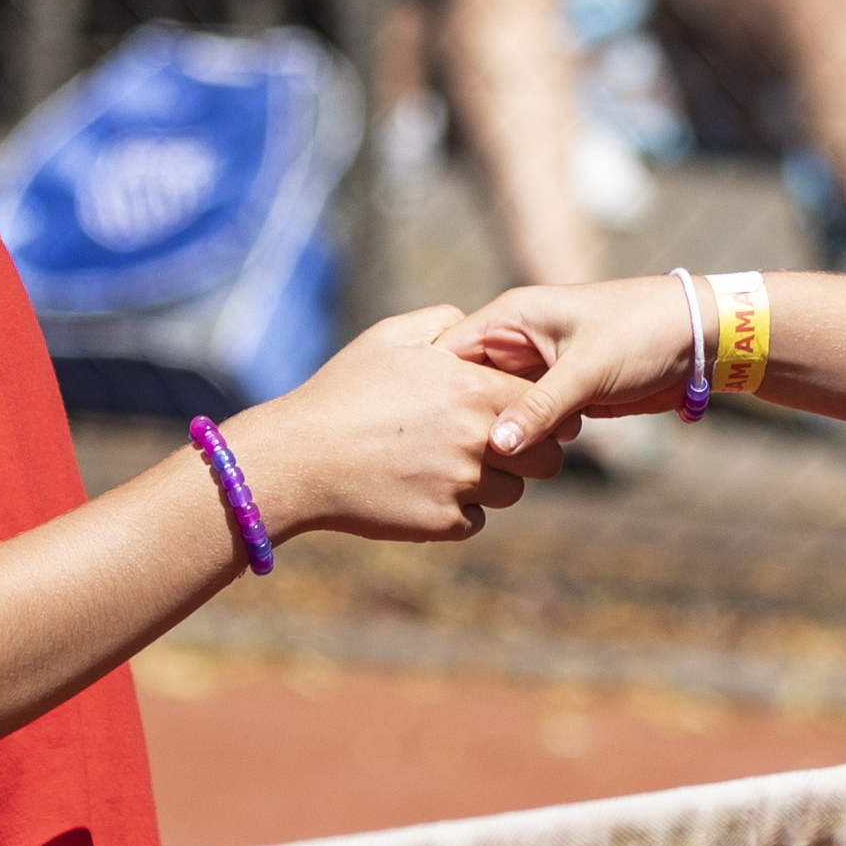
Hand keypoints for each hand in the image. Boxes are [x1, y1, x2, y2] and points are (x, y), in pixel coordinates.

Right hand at [228, 307, 566, 545]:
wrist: (298, 457)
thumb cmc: (343, 392)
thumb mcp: (390, 336)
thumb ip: (445, 322)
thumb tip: (474, 328)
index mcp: (474, 390)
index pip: (543, 403)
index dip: (537, 408)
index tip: (521, 411)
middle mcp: (477, 440)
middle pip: (547, 459)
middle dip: (531, 453)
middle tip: (500, 446)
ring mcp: (462, 486)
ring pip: (512, 492)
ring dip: (492, 483)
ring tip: (450, 465)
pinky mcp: (442, 523)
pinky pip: (475, 520)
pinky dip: (458, 510)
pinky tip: (424, 488)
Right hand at [452, 277, 705, 457]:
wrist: (699, 340)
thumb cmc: (642, 333)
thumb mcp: (587, 370)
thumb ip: (540, 407)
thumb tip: (497, 446)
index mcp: (511, 317)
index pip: (450, 351)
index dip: (436, 389)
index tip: (426, 430)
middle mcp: (517, 341)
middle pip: (469, 386)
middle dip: (468, 420)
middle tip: (461, 458)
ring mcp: (536, 369)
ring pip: (497, 409)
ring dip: (500, 434)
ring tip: (494, 463)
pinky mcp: (559, 393)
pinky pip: (527, 421)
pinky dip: (527, 440)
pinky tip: (525, 462)